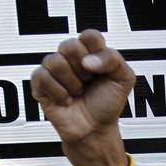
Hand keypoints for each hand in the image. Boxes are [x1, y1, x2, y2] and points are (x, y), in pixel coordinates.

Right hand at [30, 29, 135, 165]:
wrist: (95, 129)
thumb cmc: (107, 104)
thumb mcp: (124, 79)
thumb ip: (114, 60)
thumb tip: (88, 60)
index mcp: (91, 52)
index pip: (89, 35)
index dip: (96, 52)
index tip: (100, 69)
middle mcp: (72, 58)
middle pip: (69, 45)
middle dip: (83, 70)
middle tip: (88, 81)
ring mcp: (55, 70)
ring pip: (54, 61)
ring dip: (71, 83)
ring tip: (77, 92)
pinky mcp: (41, 84)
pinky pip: (42, 76)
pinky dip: (58, 92)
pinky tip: (66, 98)